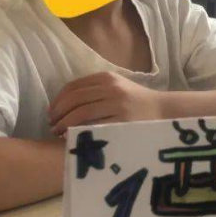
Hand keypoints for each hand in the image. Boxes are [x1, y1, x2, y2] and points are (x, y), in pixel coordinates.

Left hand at [48, 72, 164, 136]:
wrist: (164, 112)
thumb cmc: (137, 102)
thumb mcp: (118, 87)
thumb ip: (95, 89)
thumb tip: (64, 103)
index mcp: (107, 78)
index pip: (73, 87)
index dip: (58, 100)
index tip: (51, 111)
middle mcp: (111, 89)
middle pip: (74, 100)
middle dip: (57, 113)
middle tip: (50, 124)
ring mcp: (117, 105)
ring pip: (80, 114)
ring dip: (63, 124)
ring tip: (57, 133)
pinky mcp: (122, 122)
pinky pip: (94, 127)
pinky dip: (78, 133)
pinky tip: (71, 138)